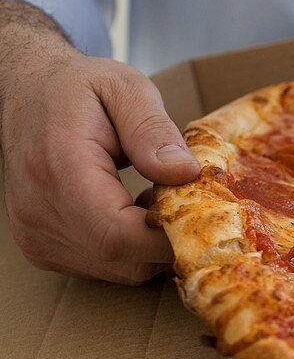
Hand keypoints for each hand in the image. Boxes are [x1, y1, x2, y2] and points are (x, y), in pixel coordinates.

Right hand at [0, 0, 199, 283]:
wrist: (27, 95)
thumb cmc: (80, 88)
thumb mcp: (125, 88)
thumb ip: (153, 130)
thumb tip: (186, 173)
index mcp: (58, 167)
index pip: (116, 233)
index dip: (167, 236)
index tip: (202, 212)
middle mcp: (39, 211)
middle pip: (122, 259)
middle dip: (169, 240)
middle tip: (187, 201)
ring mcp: (36, 235)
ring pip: (117, 270)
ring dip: (151, 245)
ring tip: (156, 199)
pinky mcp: (42, 247)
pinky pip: (102, 267)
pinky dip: (130, 248)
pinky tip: (133, 210)